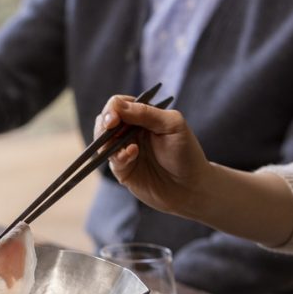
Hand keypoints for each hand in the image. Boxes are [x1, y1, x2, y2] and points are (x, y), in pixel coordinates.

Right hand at [94, 95, 211, 217]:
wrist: (190, 188)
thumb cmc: (187, 154)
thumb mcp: (172, 125)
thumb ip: (146, 113)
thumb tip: (117, 105)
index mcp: (143, 117)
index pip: (118, 105)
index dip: (113, 109)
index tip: (115, 118)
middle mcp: (131, 132)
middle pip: (105, 121)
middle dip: (105, 123)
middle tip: (111, 126)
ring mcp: (124, 150)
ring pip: (102, 140)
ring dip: (108, 140)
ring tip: (127, 145)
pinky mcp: (122, 169)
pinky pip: (111, 159)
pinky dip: (118, 156)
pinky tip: (132, 155)